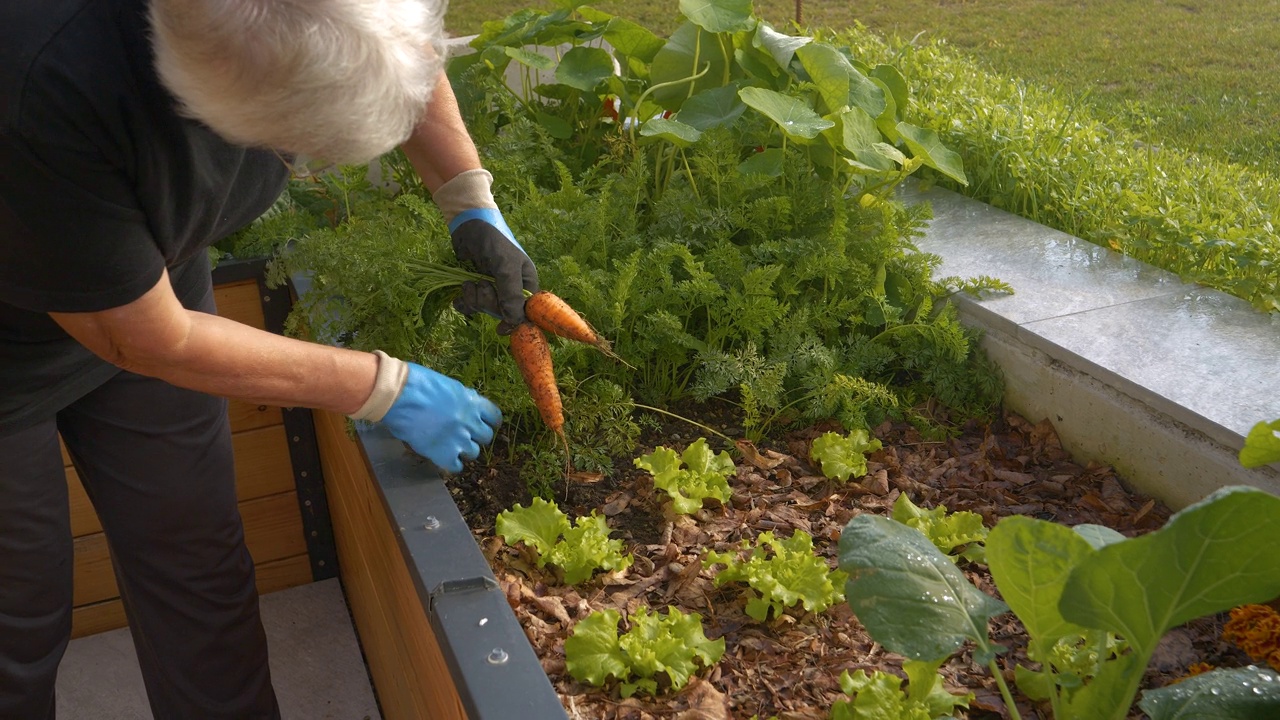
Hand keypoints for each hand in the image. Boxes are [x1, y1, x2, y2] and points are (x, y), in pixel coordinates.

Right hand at [379, 362, 501, 472]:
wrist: (396, 395)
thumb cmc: (416, 383)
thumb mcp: (447, 385)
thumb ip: (460, 399)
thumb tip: (463, 407)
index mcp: (472, 401)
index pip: (494, 417)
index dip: (489, 423)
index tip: (483, 425)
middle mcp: (470, 421)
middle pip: (485, 437)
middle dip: (475, 436)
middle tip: (463, 435)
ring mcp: (459, 439)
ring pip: (473, 453)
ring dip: (463, 450)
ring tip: (450, 446)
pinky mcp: (443, 454)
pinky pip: (456, 466)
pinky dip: (451, 463)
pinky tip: (442, 457)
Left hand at [450, 207, 538, 333]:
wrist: (468, 226)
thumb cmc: (493, 241)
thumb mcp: (505, 265)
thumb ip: (511, 293)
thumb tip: (516, 322)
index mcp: (526, 284)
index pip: (525, 312)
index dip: (514, 321)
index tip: (500, 328)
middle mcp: (512, 289)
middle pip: (502, 313)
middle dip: (488, 302)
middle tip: (482, 284)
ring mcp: (493, 290)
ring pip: (485, 310)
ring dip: (474, 298)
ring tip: (469, 282)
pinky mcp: (476, 289)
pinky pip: (471, 307)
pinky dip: (463, 302)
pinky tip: (460, 292)